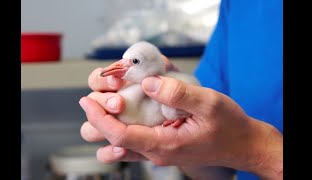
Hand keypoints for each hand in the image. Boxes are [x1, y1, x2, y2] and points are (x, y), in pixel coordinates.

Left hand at [80, 61, 282, 179]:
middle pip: (112, 144)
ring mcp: (158, 151)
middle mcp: (156, 151)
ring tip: (112, 104)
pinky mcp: (162, 146)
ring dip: (108, 127)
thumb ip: (179, 93)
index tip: (87, 100)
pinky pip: (132, 144)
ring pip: (119, 147)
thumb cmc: (228, 126)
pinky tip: (125, 114)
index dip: (99, 118)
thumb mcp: (210, 104)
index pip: (119, 136)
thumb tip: (149, 83)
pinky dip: (122, 129)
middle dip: (100, 121)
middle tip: (104, 97)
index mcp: (164, 144)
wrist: (242, 144)